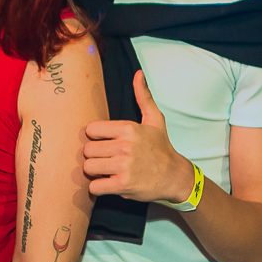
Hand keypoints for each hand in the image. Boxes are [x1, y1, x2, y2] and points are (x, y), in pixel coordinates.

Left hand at [83, 71, 194, 204]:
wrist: (174, 176)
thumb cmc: (161, 147)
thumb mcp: (155, 120)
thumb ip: (143, 97)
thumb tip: (138, 73)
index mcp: (128, 129)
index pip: (91, 130)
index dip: (96, 137)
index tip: (106, 143)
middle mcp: (125, 146)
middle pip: (88, 150)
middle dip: (94, 156)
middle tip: (106, 159)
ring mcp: (123, 167)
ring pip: (88, 167)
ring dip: (95, 172)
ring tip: (107, 171)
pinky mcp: (122, 185)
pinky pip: (94, 187)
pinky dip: (98, 188)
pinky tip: (108, 184)